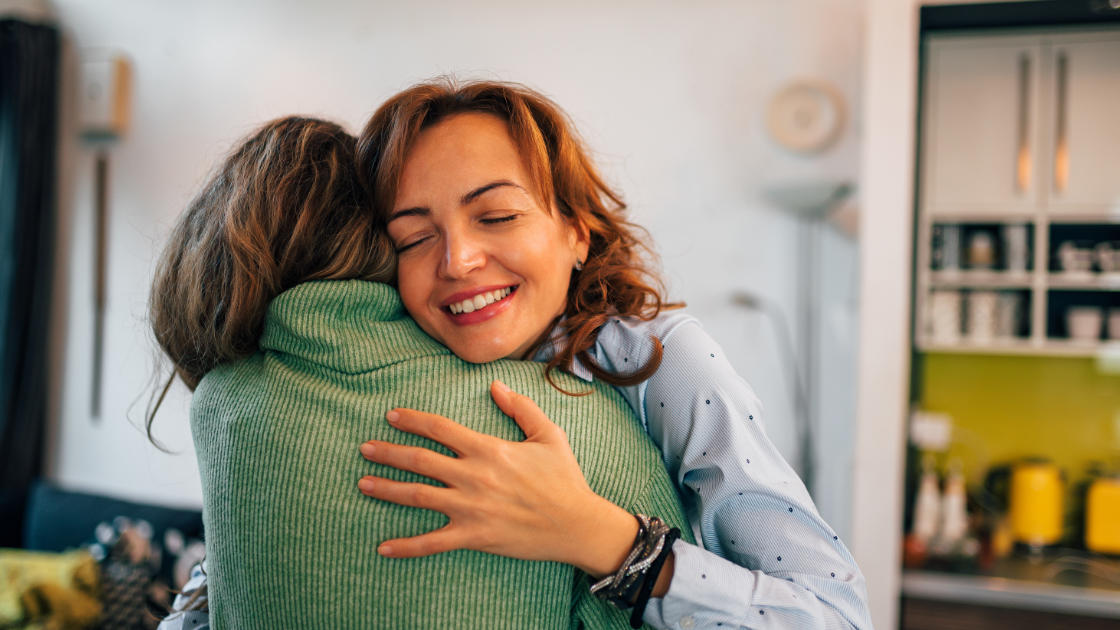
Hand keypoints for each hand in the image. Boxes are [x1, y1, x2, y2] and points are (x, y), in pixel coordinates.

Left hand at [357, 379, 638, 576]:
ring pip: (418, 496)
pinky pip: (432, 543)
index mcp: (489, 449)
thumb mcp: (548, 435)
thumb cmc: (564, 479)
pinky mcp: (473, 536)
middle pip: (420, 460)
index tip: (391, 416)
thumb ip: (520, 407)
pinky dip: (406, 546)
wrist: (577, 524)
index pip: (440, 428)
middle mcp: (474, 476)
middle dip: (388, 452)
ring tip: (362, 483)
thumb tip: (496, 385)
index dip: (412, 420)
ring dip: (387, 489)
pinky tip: (383, 547)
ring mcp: (471, 508)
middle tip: (365, 448)